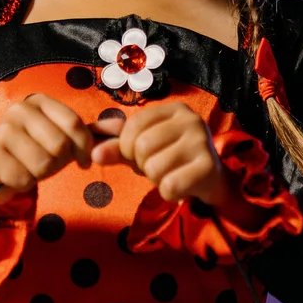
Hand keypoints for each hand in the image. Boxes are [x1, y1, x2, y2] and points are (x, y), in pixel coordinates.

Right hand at [0, 94, 94, 204]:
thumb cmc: (29, 154)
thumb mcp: (57, 140)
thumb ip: (81, 137)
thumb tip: (114, 133)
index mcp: (39, 102)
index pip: (74, 124)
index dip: (84, 148)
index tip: (83, 161)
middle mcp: (19, 110)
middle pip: (60, 145)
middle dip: (58, 163)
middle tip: (45, 165)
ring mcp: (2, 131)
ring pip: (43, 164)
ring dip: (39, 175)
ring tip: (28, 169)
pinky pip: (24, 178)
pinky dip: (23, 184)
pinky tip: (12, 176)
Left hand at [94, 103, 232, 205]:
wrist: (211, 182)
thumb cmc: (172, 161)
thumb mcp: (142, 150)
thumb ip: (117, 148)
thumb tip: (92, 154)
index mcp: (174, 110)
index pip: (133, 125)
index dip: (126, 147)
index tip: (137, 156)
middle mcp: (191, 120)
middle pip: (142, 146)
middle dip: (143, 165)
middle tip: (159, 168)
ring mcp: (202, 142)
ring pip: (154, 168)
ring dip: (156, 180)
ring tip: (171, 175)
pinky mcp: (208, 167)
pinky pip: (169, 185)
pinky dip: (169, 193)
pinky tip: (181, 187)